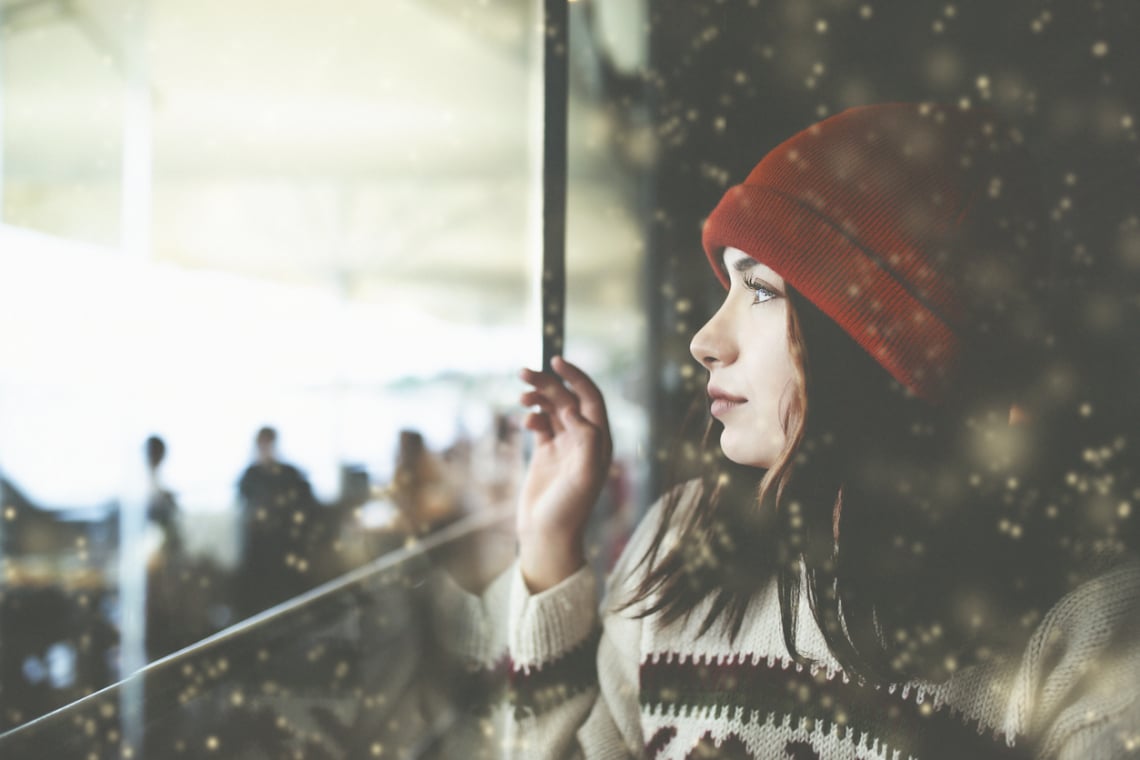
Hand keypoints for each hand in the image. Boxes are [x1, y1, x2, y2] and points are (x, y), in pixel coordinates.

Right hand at [517, 356, 612, 591]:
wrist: (548, 535)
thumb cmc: (569, 509)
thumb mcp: (584, 475)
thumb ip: (586, 439)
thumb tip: (574, 408)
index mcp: (599, 442)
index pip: (590, 399)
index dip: (576, 377)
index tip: (557, 361)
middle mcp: (583, 440)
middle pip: (567, 400)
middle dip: (548, 383)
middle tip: (524, 372)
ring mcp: (564, 446)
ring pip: (552, 410)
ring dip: (537, 398)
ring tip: (521, 396)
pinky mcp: (546, 454)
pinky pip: (540, 425)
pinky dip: (532, 418)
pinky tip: (524, 422)